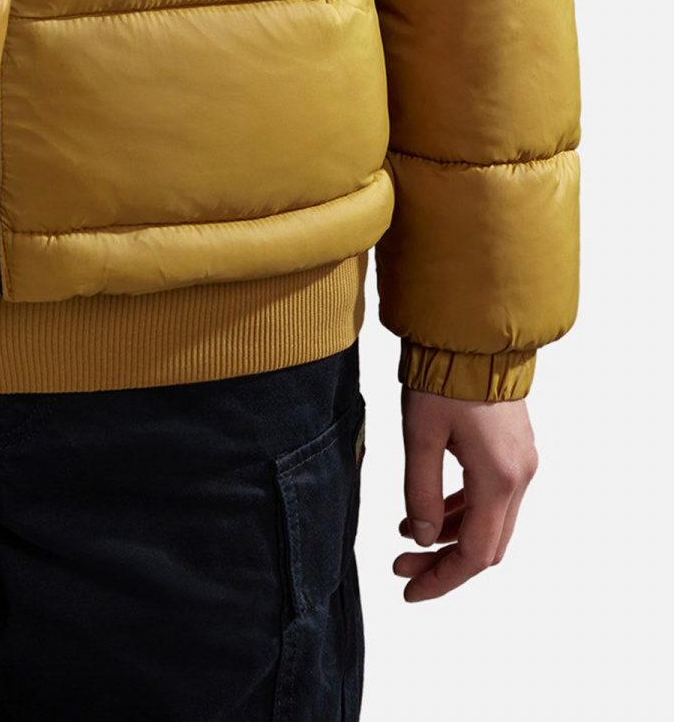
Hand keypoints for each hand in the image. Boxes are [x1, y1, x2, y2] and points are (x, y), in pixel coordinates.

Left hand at [393, 387, 537, 599]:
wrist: (472, 333)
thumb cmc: (444, 377)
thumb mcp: (419, 435)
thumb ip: (420, 490)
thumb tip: (421, 538)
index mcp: (499, 479)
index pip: (475, 553)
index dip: (443, 579)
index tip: (409, 590)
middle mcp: (519, 478)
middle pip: (486, 544)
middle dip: (444, 562)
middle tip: (402, 567)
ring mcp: (520, 464)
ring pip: (488, 522)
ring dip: (450, 535)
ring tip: (405, 536)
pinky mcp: (513, 450)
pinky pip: (489, 497)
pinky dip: (460, 510)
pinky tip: (428, 510)